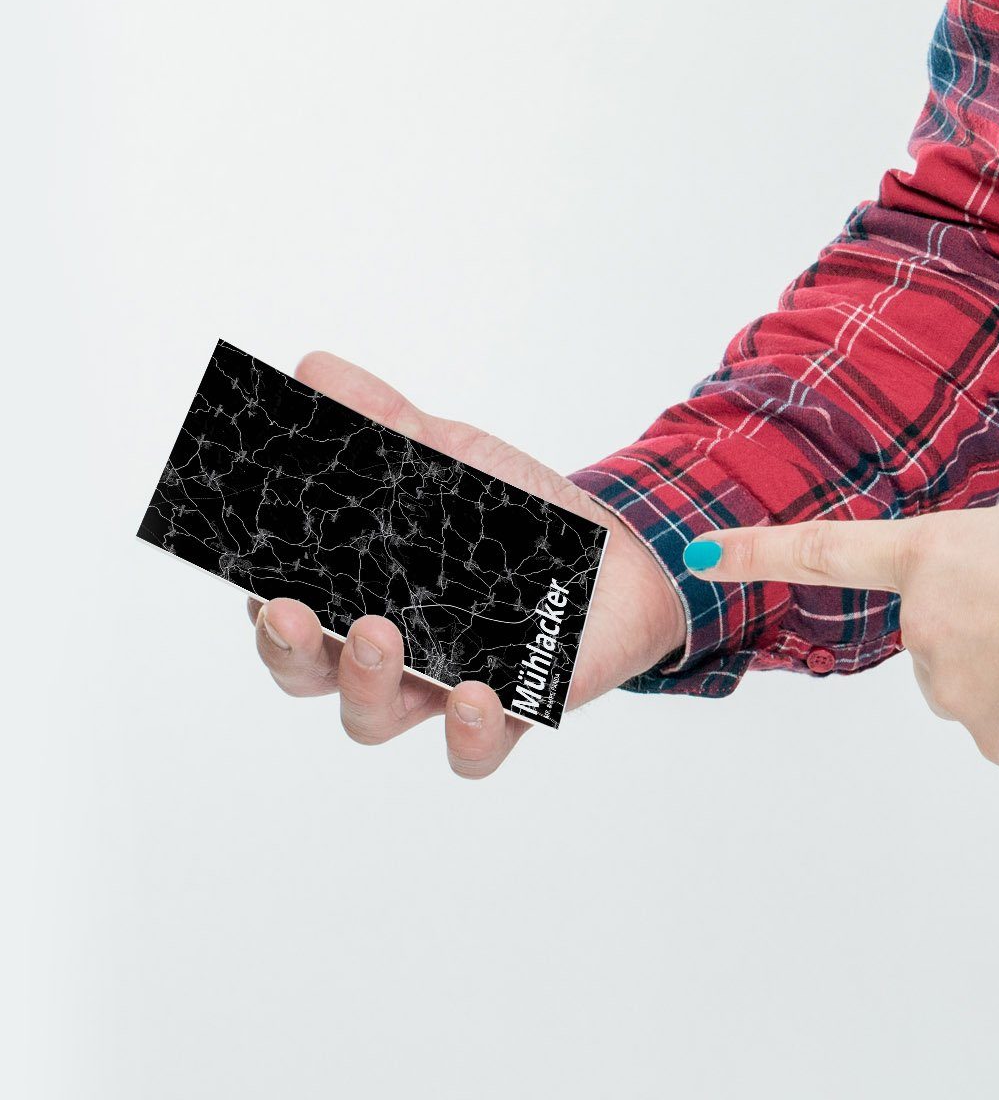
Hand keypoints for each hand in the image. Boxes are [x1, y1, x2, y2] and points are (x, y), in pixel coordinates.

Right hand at [244, 351, 687, 777]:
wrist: (619, 555)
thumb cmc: (514, 516)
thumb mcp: (450, 456)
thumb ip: (383, 421)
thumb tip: (313, 368)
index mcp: (357, 595)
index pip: (283, 610)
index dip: (260, 601)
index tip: (256, 577)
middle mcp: (385, 654)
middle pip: (309, 674)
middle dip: (291, 649)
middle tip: (294, 612)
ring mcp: (439, 690)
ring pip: (374, 717)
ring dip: (367, 683)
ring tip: (383, 635)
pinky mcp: (509, 715)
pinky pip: (473, 752)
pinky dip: (468, 734)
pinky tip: (478, 694)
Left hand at [684, 501, 998, 766]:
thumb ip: (984, 566)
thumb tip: (994, 610)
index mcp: (931, 554)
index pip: (826, 551)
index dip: (761, 552)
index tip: (703, 553)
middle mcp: (923, 624)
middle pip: (936, 634)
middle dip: (983, 629)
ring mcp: (950, 690)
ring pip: (974, 683)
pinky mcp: (989, 741)